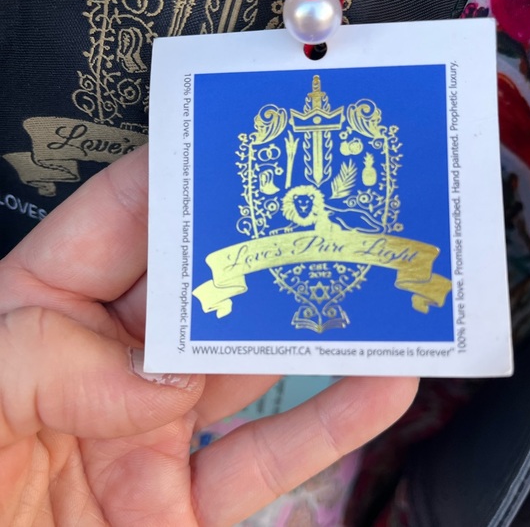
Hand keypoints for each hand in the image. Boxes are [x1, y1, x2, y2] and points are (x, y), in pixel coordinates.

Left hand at [0, 147, 417, 525]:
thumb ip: (41, 365)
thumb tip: (156, 380)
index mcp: (43, 316)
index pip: (118, 224)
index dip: (174, 179)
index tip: (233, 147)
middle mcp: (108, 364)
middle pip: (199, 289)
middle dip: (260, 248)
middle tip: (320, 210)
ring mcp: (153, 431)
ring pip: (246, 366)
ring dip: (310, 328)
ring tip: (366, 285)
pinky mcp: (185, 501)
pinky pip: (267, 458)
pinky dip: (329, 424)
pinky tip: (379, 387)